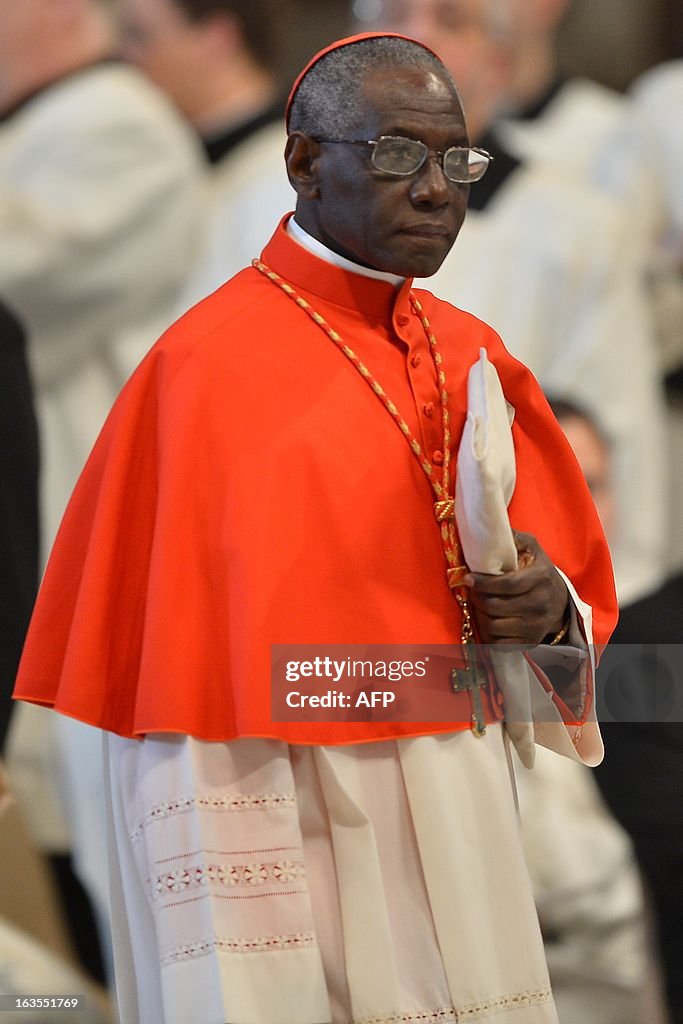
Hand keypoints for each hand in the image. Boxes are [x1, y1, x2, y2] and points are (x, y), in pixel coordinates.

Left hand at [463, 530, 568, 644]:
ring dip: (480, 616)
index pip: (508, 584)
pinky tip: (488, 621)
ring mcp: (536, 625)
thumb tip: (489, 524)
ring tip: (479, 605)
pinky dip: (488, 634)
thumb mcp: (531, 548)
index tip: (469, 578)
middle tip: (472, 591)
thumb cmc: (538, 570)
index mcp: (541, 577)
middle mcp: (541, 603)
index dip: (484, 583)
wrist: (560, 600)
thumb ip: (513, 537)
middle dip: (478, 598)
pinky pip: (499, 643)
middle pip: (497, 606)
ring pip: (494, 626)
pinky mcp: (530, 641)